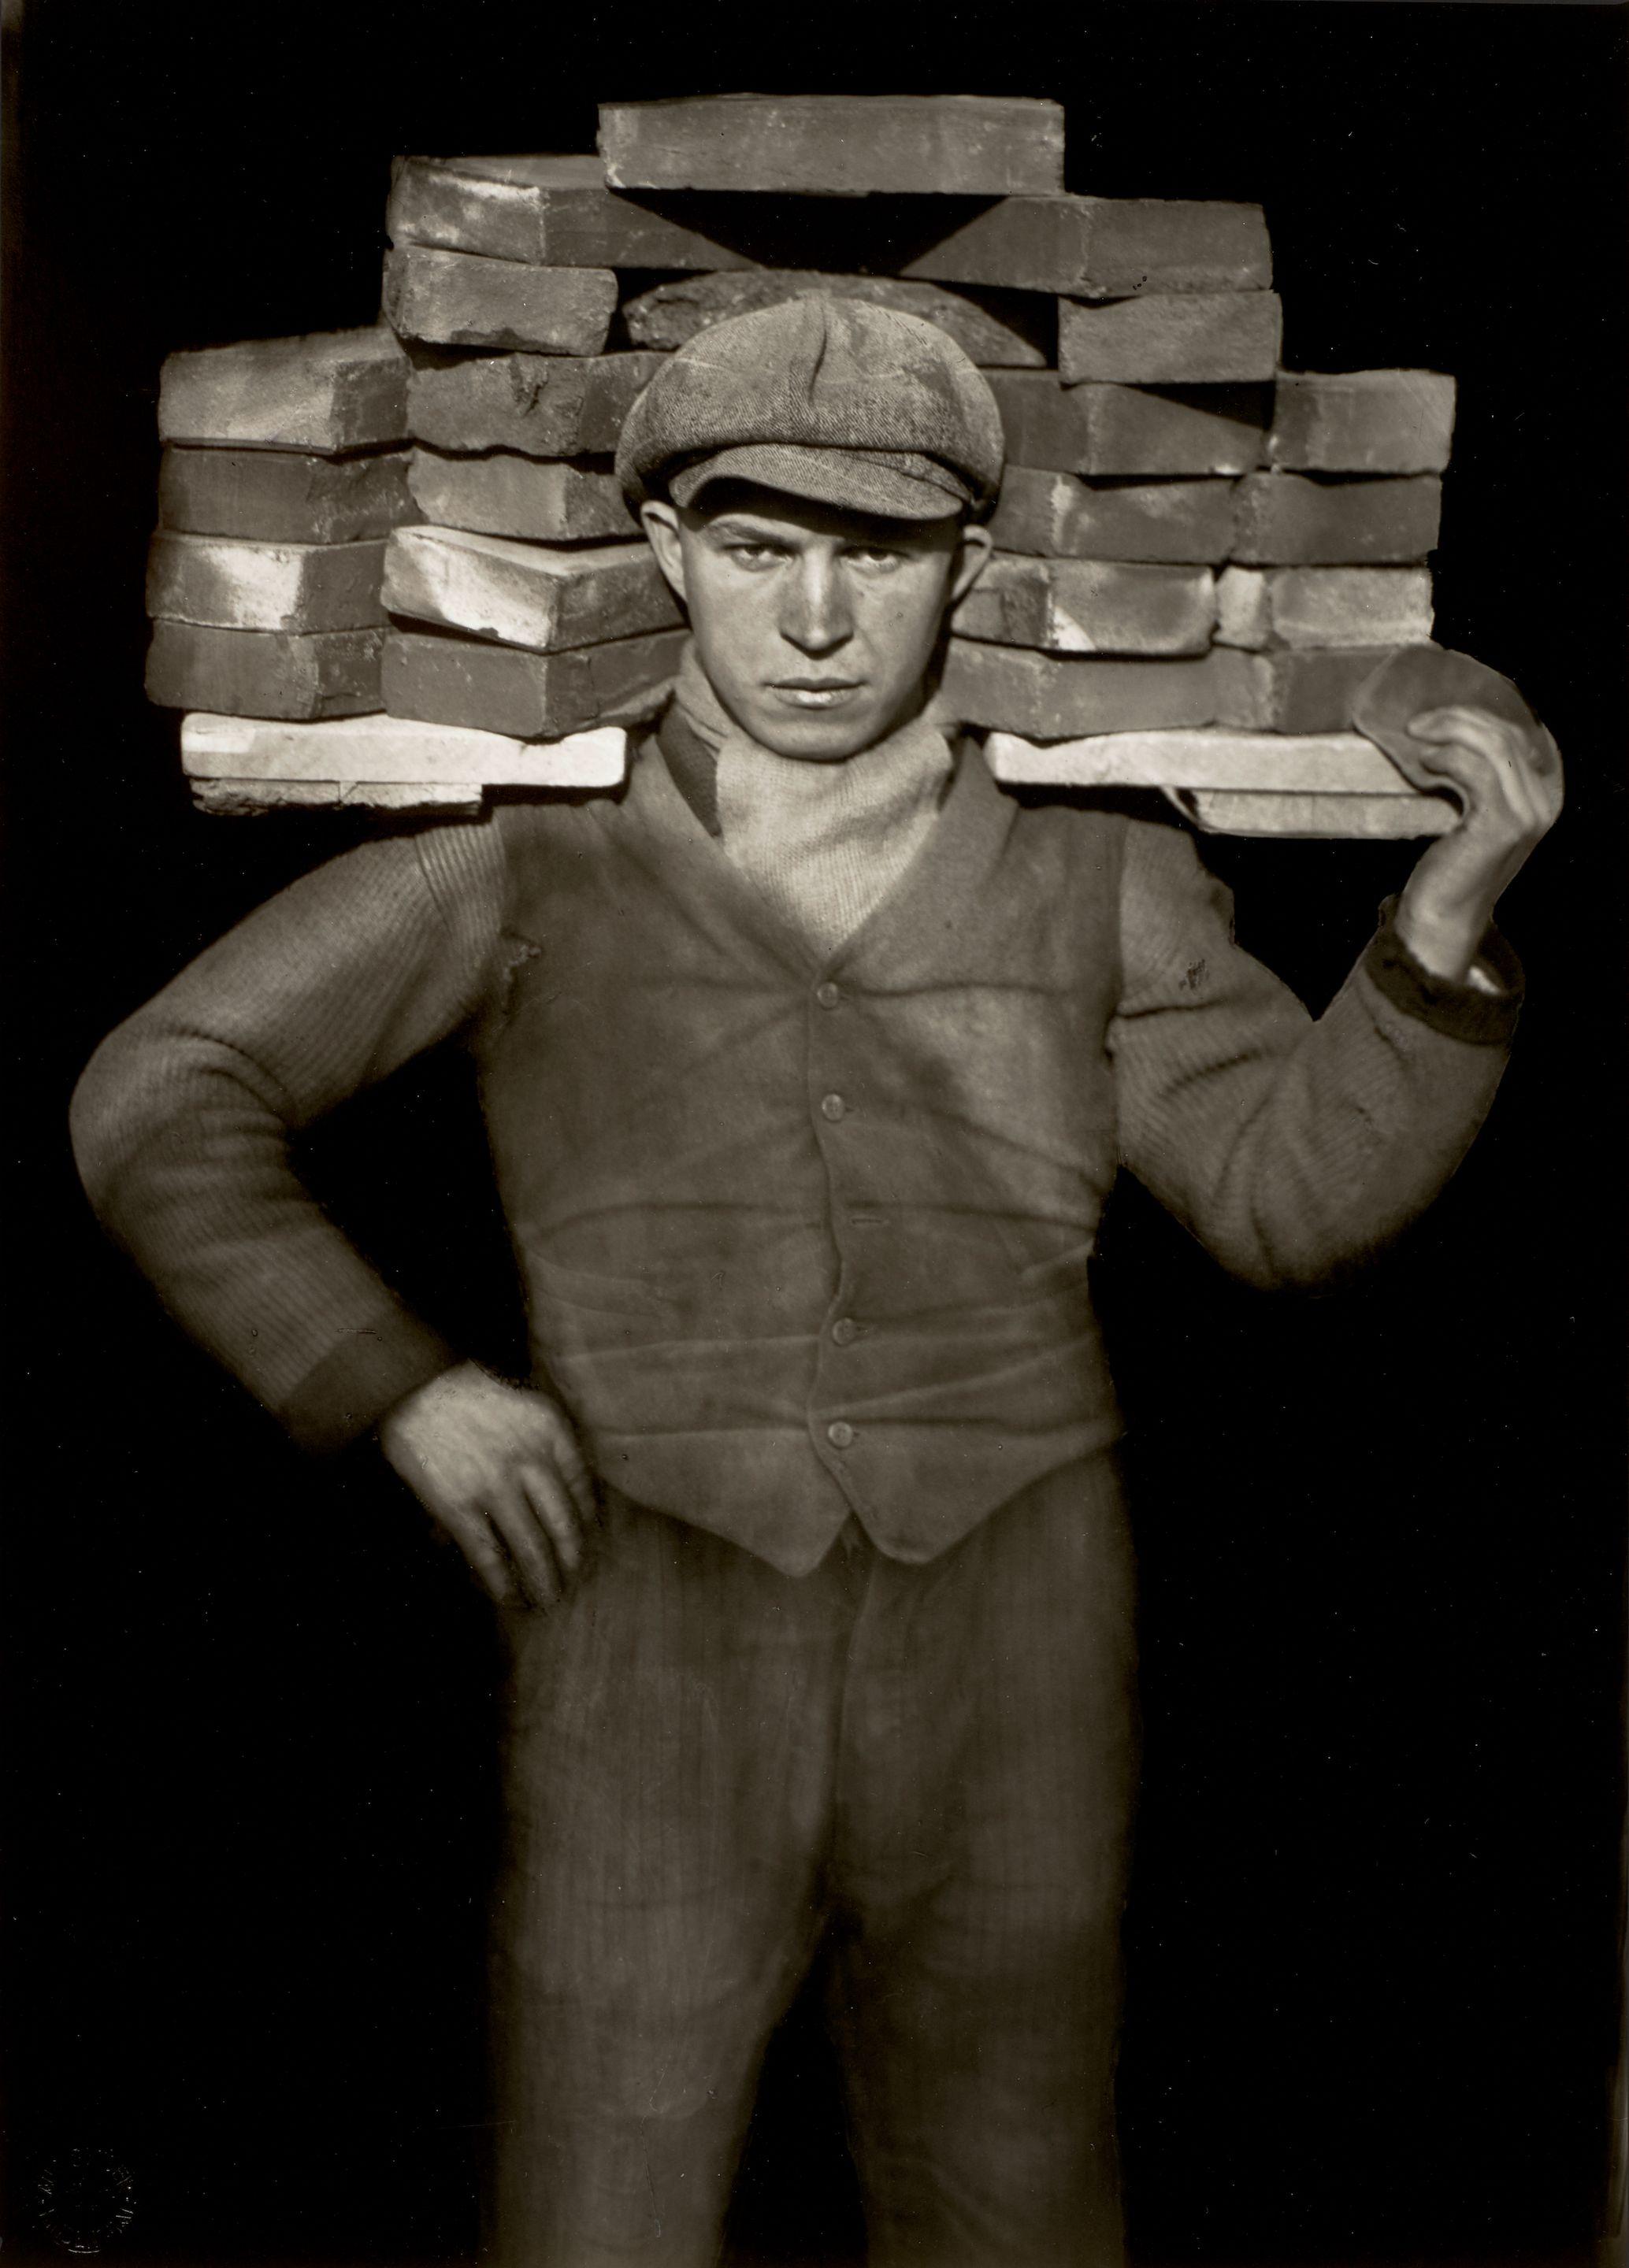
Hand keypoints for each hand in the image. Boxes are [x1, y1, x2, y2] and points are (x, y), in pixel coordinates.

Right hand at [377, 1362, 597, 1608]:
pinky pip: (490, 1556)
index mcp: (550, 1430)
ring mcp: (495, 1485)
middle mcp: (530, 1459)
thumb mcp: (520, 1406)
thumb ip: (544, 1446)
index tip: (591, 1543)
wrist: (409, 1386)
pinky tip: (508, 1598)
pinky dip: (502, 1583)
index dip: (589, 1523)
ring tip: (546, 1599)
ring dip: (543, 1580)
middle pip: (563, 1525)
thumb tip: (564, 1497)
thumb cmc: (466, 1394)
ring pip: (532, 1547)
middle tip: (574, 1581)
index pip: (582, 1488)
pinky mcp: (459, 1507)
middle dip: (571, 1561)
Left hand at [1394, 704, 1562, 980]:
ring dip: (1450, 732)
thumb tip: (1454, 724)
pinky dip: (1447, 759)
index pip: (1525, 730)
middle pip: (1507, 732)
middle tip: (1418, 722)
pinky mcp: (1503, 825)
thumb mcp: (1474, 809)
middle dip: (1461, 717)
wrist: (1441, 913)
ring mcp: (1530, 813)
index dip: (1487, 712)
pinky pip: (1476, 771)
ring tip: (1416, 738)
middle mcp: (1547, 801)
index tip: (1448, 710)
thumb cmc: (1451, 859)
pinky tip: (1425, 763)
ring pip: (1494, 746)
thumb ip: (1482, 773)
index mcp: (1547, 791)